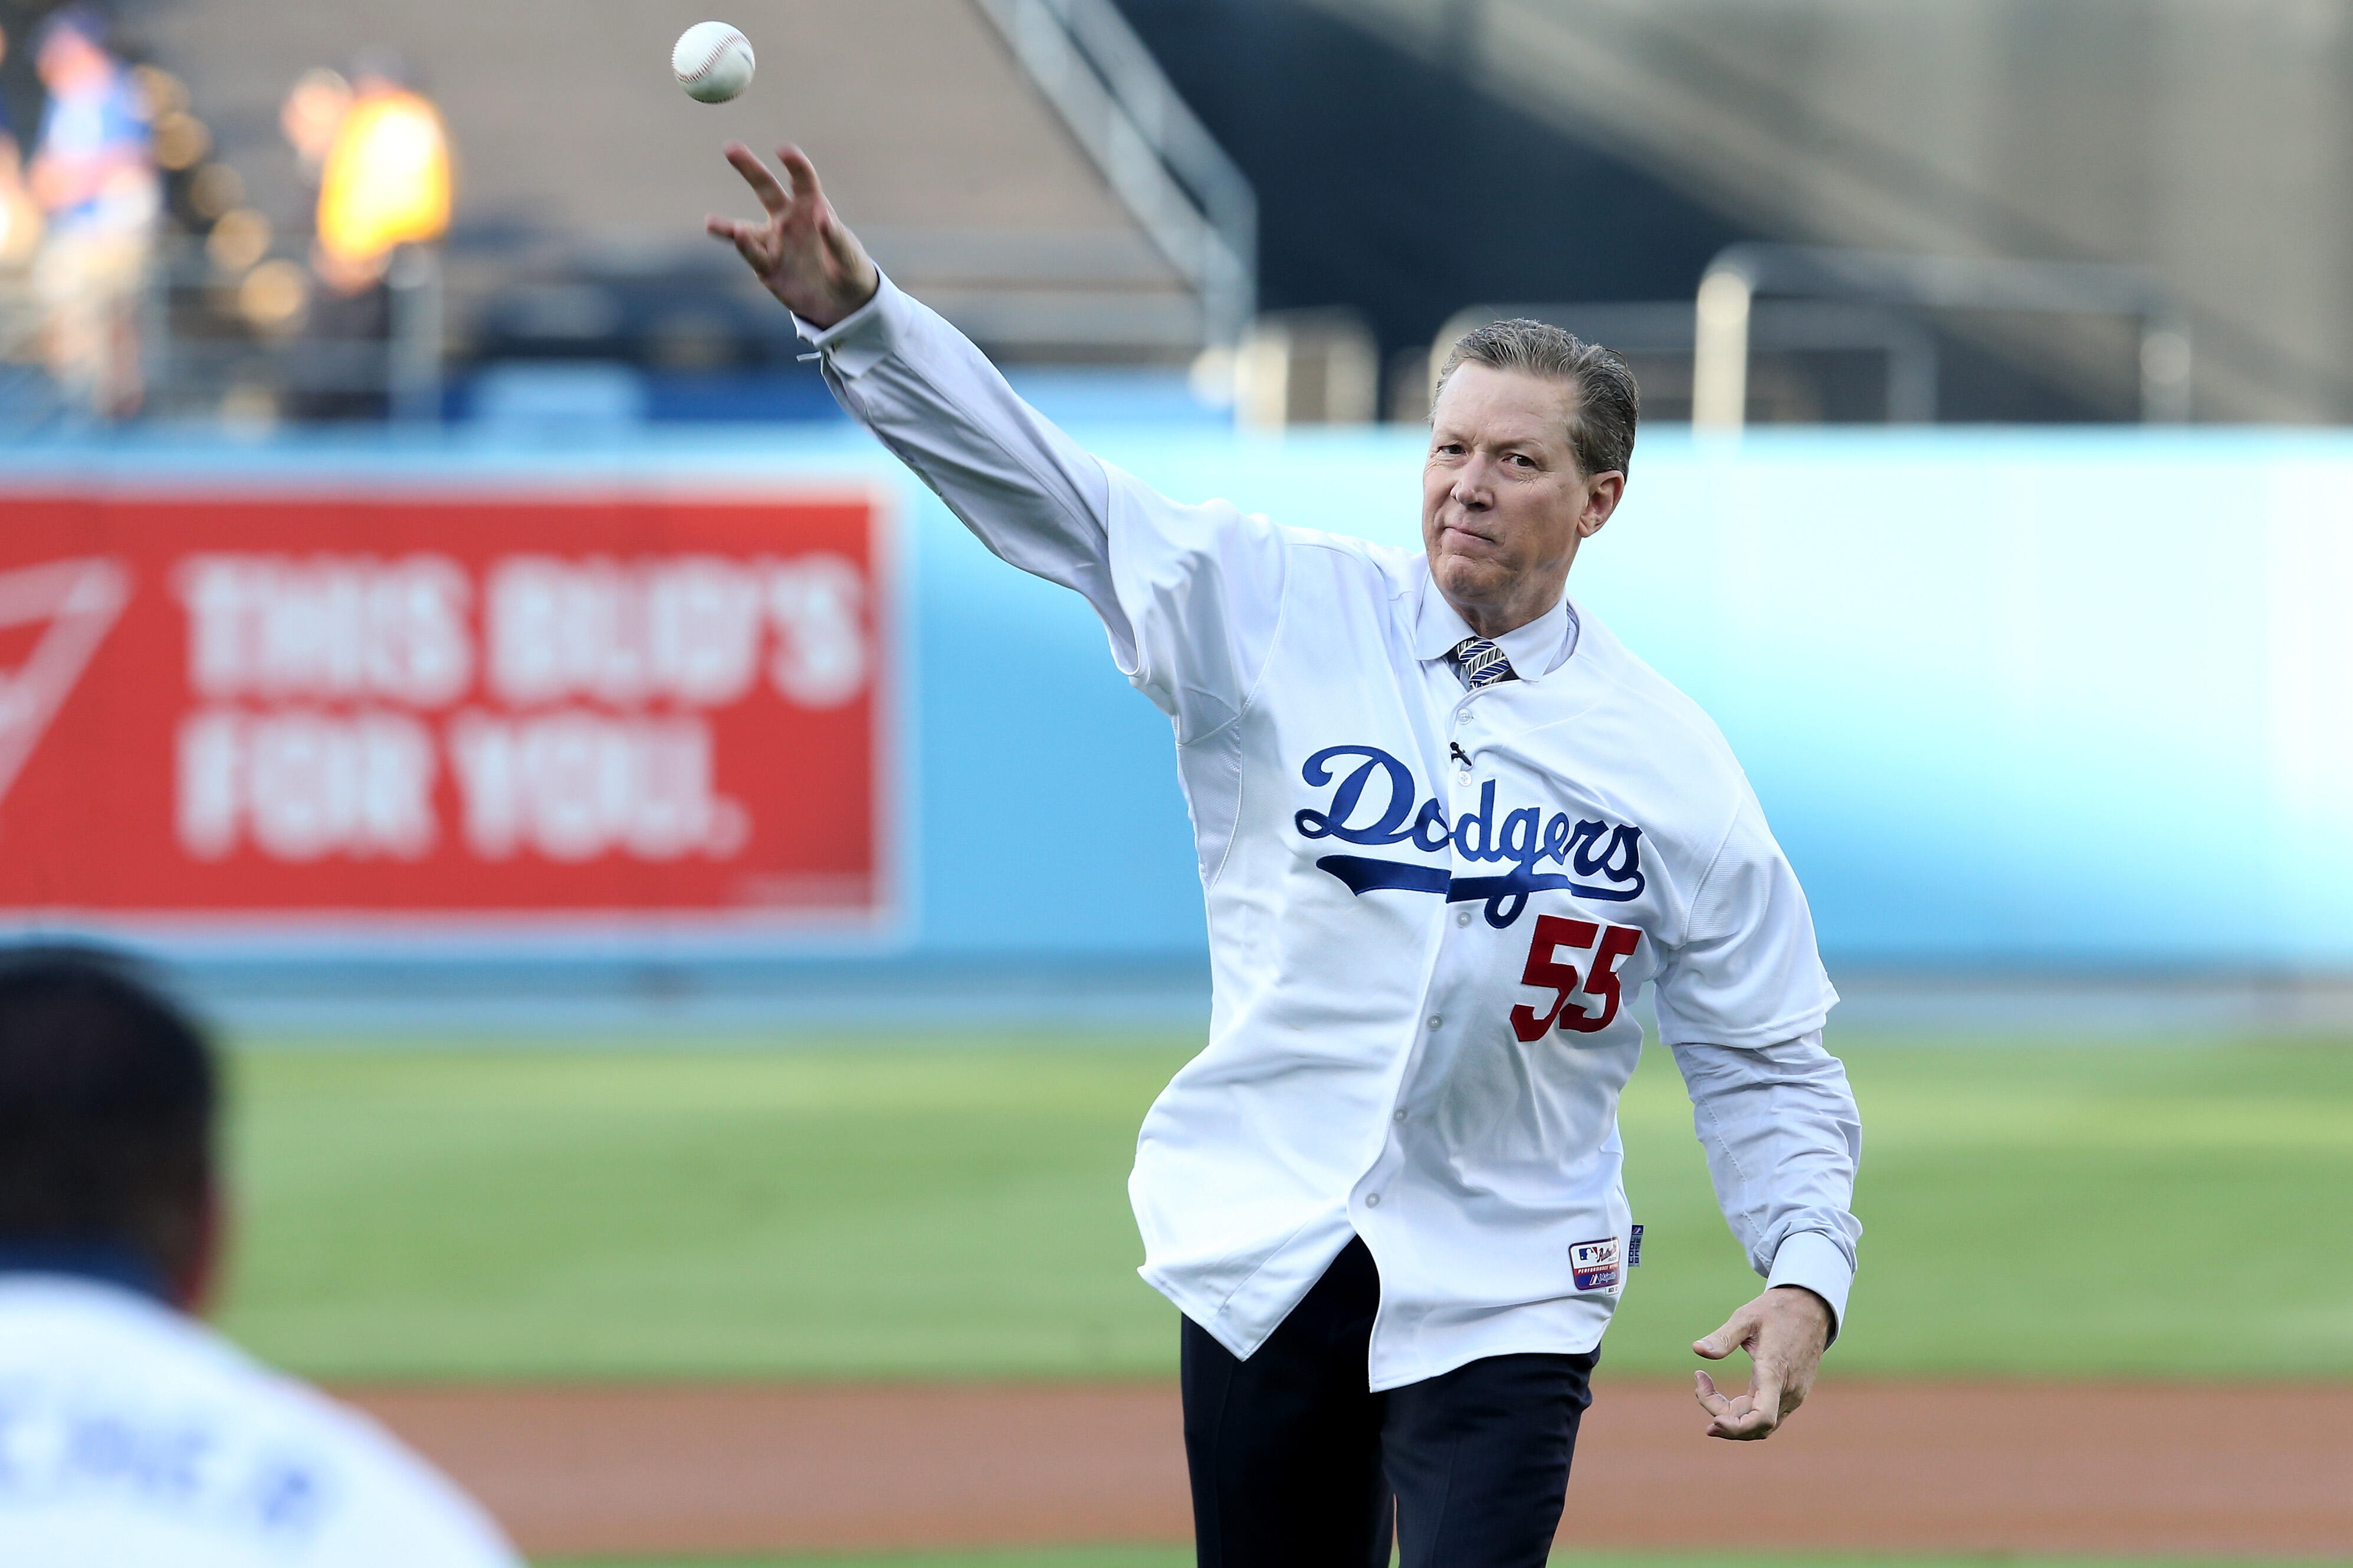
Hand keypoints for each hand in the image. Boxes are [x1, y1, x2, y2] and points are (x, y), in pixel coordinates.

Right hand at [705, 143, 878, 328]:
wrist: (842, 303)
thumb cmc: (849, 270)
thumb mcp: (850, 257)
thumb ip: (837, 237)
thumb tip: (822, 215)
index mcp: (811, 207)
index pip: (802, 181)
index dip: (795, 165)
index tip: (784, 151)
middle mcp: (787, 218)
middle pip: (765, 189)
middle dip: (749, 168)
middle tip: (730, 147)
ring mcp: (774, 242)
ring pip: (747, 229)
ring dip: (730, 227)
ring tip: (711, 223)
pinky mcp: (767, 266)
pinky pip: (754, 255)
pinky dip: (745, 248)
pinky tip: (736, 238)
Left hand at [1690, 1284, 1831, 1440]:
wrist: (1811, 1308)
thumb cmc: (1776, 1311)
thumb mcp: (1746, 1318)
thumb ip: (1723, 1337)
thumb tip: (1697, 1349)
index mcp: (1775, 1372)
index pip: (1762, 1417)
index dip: (1736, 1428)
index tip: (1711, 1418)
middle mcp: (1788, 1390)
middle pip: (1754, 1425)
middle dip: (1722, 1417)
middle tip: (1698, 1385)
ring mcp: (1793, 1395)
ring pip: (1761, 1425)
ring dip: (1732, 1418)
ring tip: (1704, 1391)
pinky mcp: (1793, 1393)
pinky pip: (1768, 1415)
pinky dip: (1745, 1415)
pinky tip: (1725, 1404)